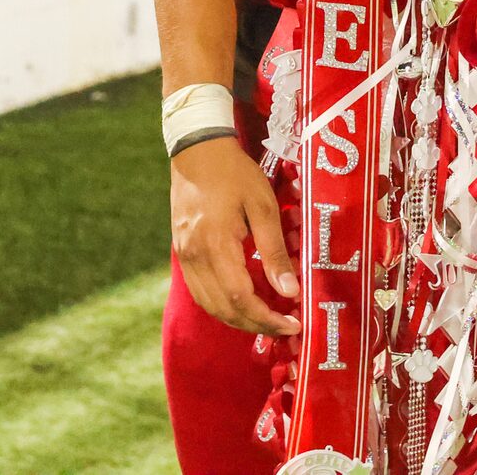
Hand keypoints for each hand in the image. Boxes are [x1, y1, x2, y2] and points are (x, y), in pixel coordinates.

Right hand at [169, 138, 300, 336]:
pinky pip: (201, 292)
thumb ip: (274, 251)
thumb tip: (290, 291)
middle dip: (257, 325)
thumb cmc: (235, 173)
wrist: (197, 149)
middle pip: (224, 309)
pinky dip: (223, 305)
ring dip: (239, 319)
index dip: (267, 318)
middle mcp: (194, 256)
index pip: (240, 298)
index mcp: (215, 244)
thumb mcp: (263, 205)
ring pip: (210, 305)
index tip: (293, 324)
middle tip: (286, 326)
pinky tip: (243, 301)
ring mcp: (185, 256)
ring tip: (268, 318)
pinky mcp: (182, 252)